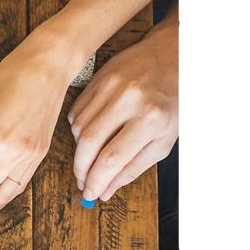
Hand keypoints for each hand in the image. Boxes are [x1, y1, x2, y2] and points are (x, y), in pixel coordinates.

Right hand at [68, 18, 177, 201]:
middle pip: (89, 144)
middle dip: (82, 169)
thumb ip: (134, 167)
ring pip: (79, 129)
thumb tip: (107, 190)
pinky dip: (79, 129)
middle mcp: (128, 100)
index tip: (91, 194)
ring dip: (81, 150)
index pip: (113, 158)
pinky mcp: (97, 79)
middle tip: (83, 182)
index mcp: (150, 118)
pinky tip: (91, 134)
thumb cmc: (173, 101)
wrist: (172, 55)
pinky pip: (76, 112)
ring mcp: (110, 86)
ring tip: (90, 158)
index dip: (97, 180)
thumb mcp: (164, 139)